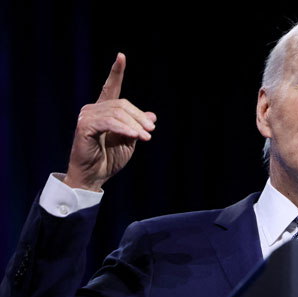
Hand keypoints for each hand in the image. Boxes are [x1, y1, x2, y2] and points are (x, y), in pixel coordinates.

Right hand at [64, 53, 156, 190]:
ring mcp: (87, 116)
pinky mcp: (84, 126)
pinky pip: (109, 122)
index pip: (110, 87)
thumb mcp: (130, 140)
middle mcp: (93, 109)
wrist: (94, 176)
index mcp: (104, 110)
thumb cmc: (110, 159)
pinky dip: (124, 128)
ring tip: (146, 137)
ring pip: (117, 113)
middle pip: (122, 103)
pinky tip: (135, 135)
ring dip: (135, 125)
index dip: (116, 72)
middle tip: (151, 131)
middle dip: (139, 117)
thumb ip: (138, 126)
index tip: (121, 56)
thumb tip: (151, 115)